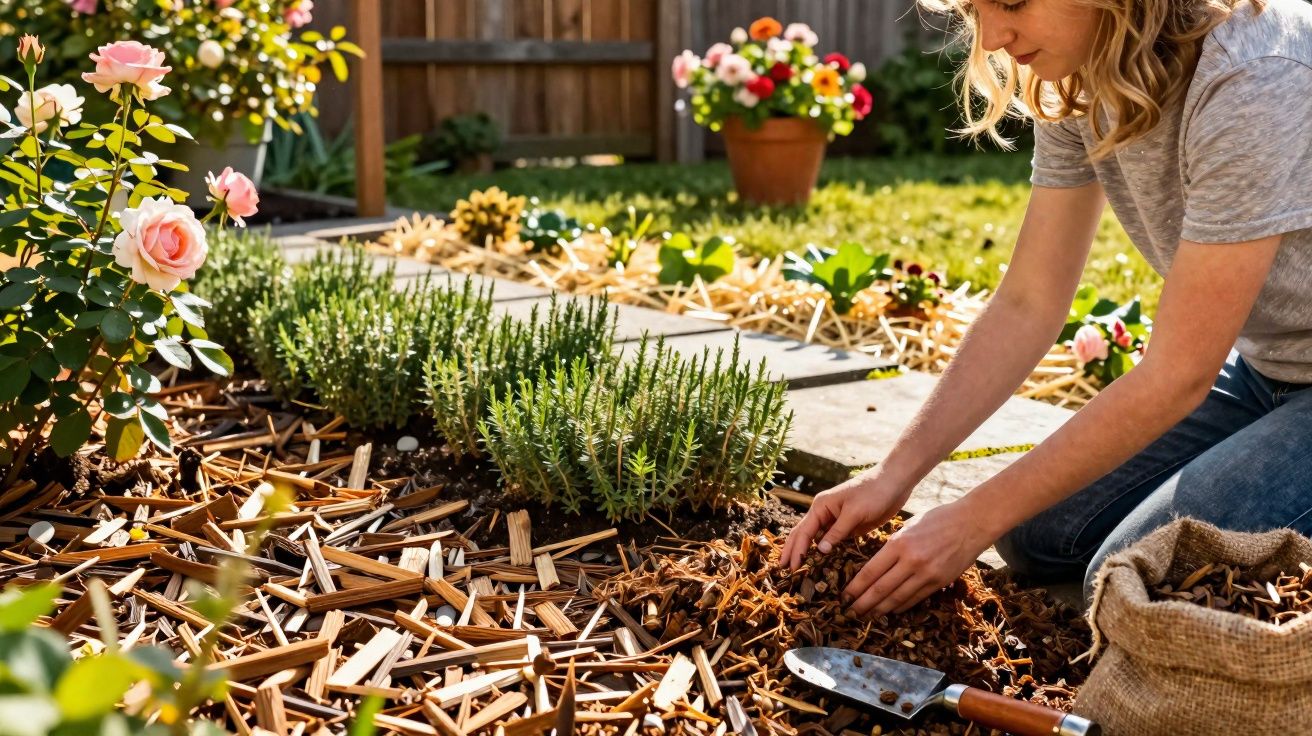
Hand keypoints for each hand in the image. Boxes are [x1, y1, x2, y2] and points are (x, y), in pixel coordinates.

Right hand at [780, 473, 906, 569]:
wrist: (894, 482)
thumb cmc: (873, 492)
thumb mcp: (854, 513)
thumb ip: (837, 532)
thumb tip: (819, 550)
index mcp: (821, 507)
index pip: (803, 532)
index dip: (795, 550)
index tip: (790, 568)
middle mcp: (824, 513)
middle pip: (803, 535)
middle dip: (792, 551)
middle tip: (784, 571)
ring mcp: (836, 520)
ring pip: (816, 539)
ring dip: (806, 552)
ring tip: (797, 570)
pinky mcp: (848, 527)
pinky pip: (832, 541)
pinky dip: (825, 552)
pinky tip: (822, 564)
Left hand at [842, 500, 1000, 617]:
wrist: (971, 523)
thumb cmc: (937, 519)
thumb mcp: (908, 527)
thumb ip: (892, 546)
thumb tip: (876, 565)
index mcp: (898, 544)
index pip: (870, 572)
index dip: (855, 587)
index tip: (844, 596)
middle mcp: (911, 561)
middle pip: (880, 589)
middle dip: (863, 603)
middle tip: (850, 612)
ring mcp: (926, 574)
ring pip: (897, 598)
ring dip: (879, 609)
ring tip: (867, 615)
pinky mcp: (939, 582)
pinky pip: (915, 598)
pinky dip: (900, 606)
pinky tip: (890, 610)